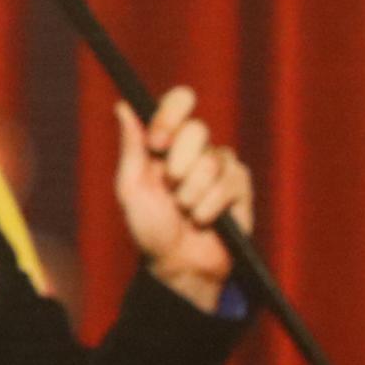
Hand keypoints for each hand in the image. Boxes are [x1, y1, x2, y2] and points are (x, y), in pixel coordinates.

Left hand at [112, 86, 250, 312]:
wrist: (177, 263)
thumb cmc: (150, 225)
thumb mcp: (131, 187)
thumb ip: (132, 146)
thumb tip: (124, 105)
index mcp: (168, 141)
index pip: (180, 101)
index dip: (170, 115)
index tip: (156, 143)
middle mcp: (198, 148)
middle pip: (198, 129)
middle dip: (177, 163)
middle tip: (170, 187)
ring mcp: (222, 166)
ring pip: (213, 160)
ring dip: (191, 193)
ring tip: (184, 210)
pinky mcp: (241, 187)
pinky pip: (229, 184)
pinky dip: (208, 207)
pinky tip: (202, 219)